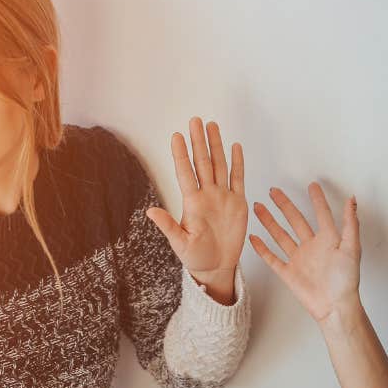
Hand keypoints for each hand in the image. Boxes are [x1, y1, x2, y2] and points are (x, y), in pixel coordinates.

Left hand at [146, 117, 247, 302]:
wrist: (216, 266)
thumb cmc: (196, 257)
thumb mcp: (180, 243)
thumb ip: (168, 226)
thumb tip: (150, 211)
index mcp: (192, 203)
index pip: (185, 173)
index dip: (181, 154)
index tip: (176, 136)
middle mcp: (207, 195)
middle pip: (202, 162)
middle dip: (198, 141)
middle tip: (195, 120)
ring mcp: (223, 197)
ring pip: (219, 165)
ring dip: (216, 145)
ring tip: (211, 126)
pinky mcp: (237, 203)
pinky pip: (238, 179)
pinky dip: (237, 163)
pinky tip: (234, 147)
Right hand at [250, 183, 360, 323]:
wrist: (335, 306)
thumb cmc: (346, 280)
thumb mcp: (351, 247)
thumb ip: (350, 223)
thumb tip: (352, 200)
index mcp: (328, 239)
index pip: (321, 214)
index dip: (317, 200)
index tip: (312, 185)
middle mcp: (311, 247)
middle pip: (295, 220)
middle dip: (284, 205)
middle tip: (274, 191)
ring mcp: (298, 259)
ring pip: (280, 235)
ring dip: (269, 221)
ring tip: (258, 207)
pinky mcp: (288, 273)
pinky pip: (272, 258)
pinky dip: (262, 248)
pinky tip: (253, 237)